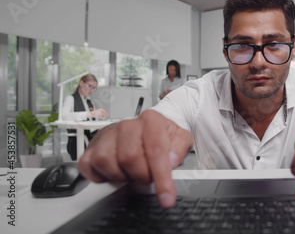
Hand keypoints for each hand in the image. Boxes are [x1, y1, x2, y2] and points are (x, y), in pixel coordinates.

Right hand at [78, 110, 193, 207]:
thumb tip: (170, 161)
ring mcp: (108, 135)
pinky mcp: (92, 147)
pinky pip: (90, 166)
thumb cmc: (160, 136)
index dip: (161, 178)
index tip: (166, 197)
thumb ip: (179, 149)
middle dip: (141, 175)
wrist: (144, 128)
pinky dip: (102, 177)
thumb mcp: (180, 138)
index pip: (155, 150)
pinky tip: (115, 172)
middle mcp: (128, 125)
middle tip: (147, 175)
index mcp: (151, 121)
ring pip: (106, 161)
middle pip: (129, 158)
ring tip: (132, 172)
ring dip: (122, 176)